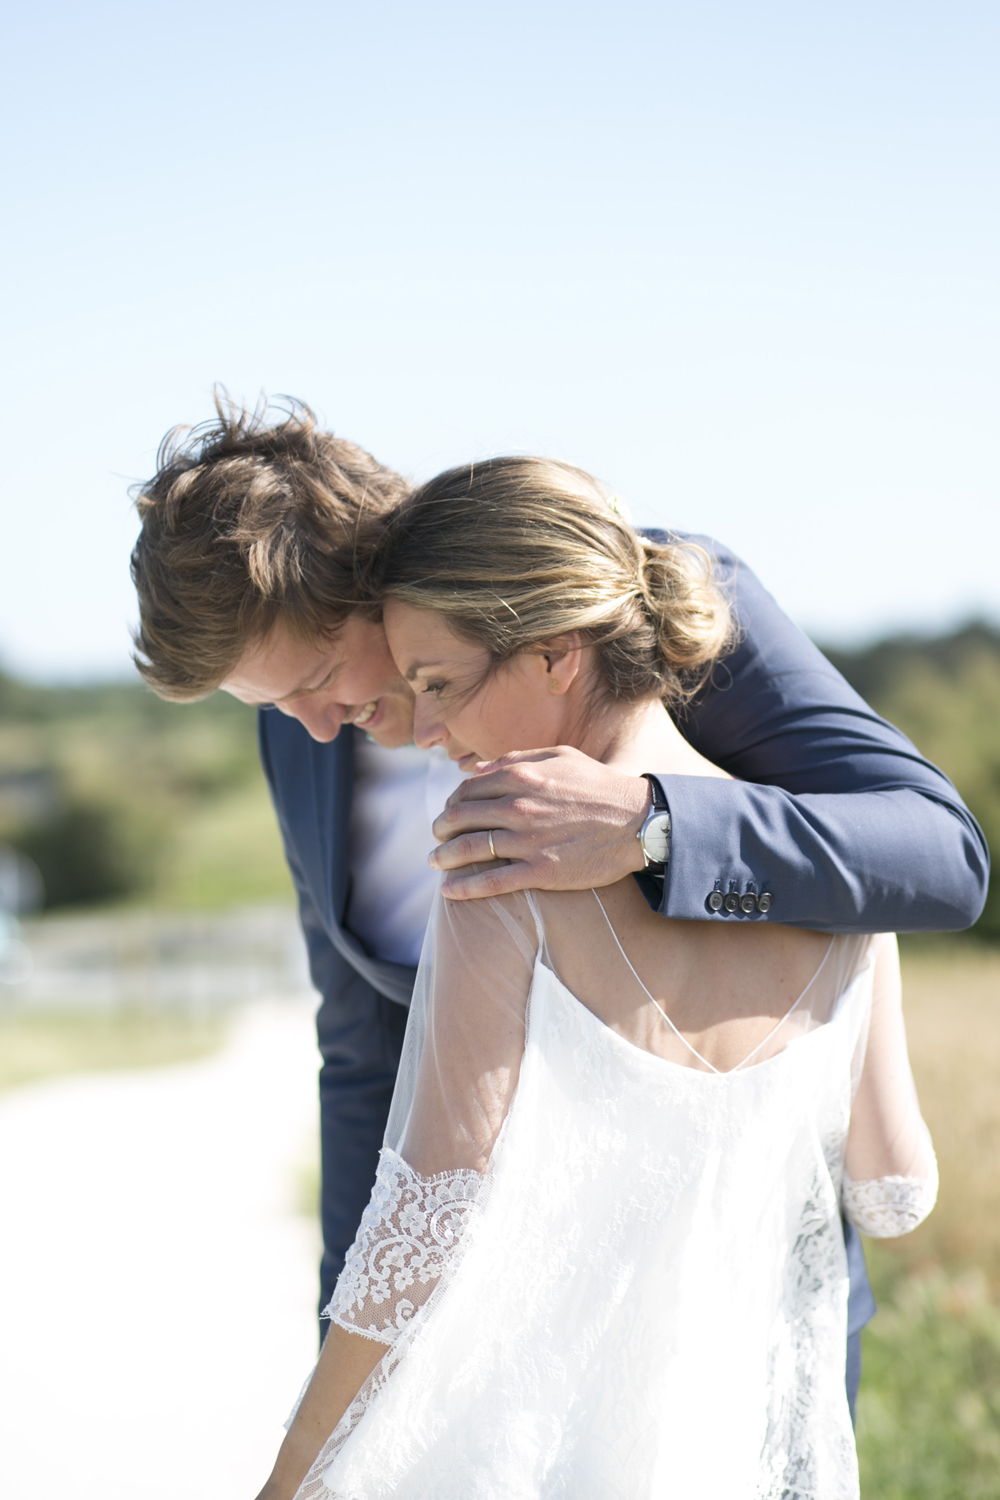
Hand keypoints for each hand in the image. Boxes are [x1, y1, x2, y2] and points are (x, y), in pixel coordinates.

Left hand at [429, 746, 652, 899]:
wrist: (638, 822)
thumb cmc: (600, 786)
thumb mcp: (560, 757)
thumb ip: (517, 760)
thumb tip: (478, 770)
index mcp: (520, 777)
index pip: (467, 790)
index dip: (451, 802)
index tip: (448, 812)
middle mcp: (518, 807)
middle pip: (460, 818)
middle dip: (441, 829)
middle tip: (436, 837)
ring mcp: (527, 841)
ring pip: (469, 849)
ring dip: (444, 857)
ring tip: (435, 862)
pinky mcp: (540, 872)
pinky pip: (491, 881)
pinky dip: (464, 887)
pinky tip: (449, 891)